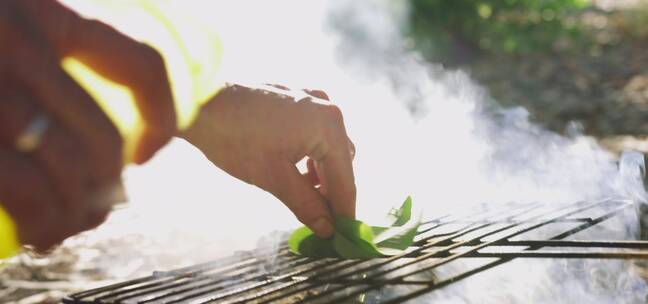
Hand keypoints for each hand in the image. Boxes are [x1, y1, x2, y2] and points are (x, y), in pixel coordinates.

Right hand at [0, 0, 174, 250]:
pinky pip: (25, 187)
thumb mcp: (7, 35)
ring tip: (72, 227)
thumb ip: (35, 61)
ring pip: (71, 165)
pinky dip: (46, 221)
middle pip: (102, 131)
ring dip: (82, 211)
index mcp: (38, 4)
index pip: (138, 61)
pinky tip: (43, 236)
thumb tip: (107, 137)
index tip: (147, 151)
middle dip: (110, 183)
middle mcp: (15, 33)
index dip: (161, 113)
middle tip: (101, 206)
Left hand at [181, 84, 355, 237]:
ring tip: (305, 197)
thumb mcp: (273, 178)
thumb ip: (307, 204)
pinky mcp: (296, 99)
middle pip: (341, 161)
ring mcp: (311, 99)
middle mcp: (326, 108)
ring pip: (329, 147)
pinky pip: (315, 133)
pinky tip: (295, 172)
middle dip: (332, 191)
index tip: (343, 235)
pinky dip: (310, 156)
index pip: (345, 179)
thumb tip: (327, 228)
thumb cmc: (234, 137)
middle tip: (322, 220)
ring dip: (321, 174)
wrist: (198, 102)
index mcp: (328, 125)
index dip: (344, 211)